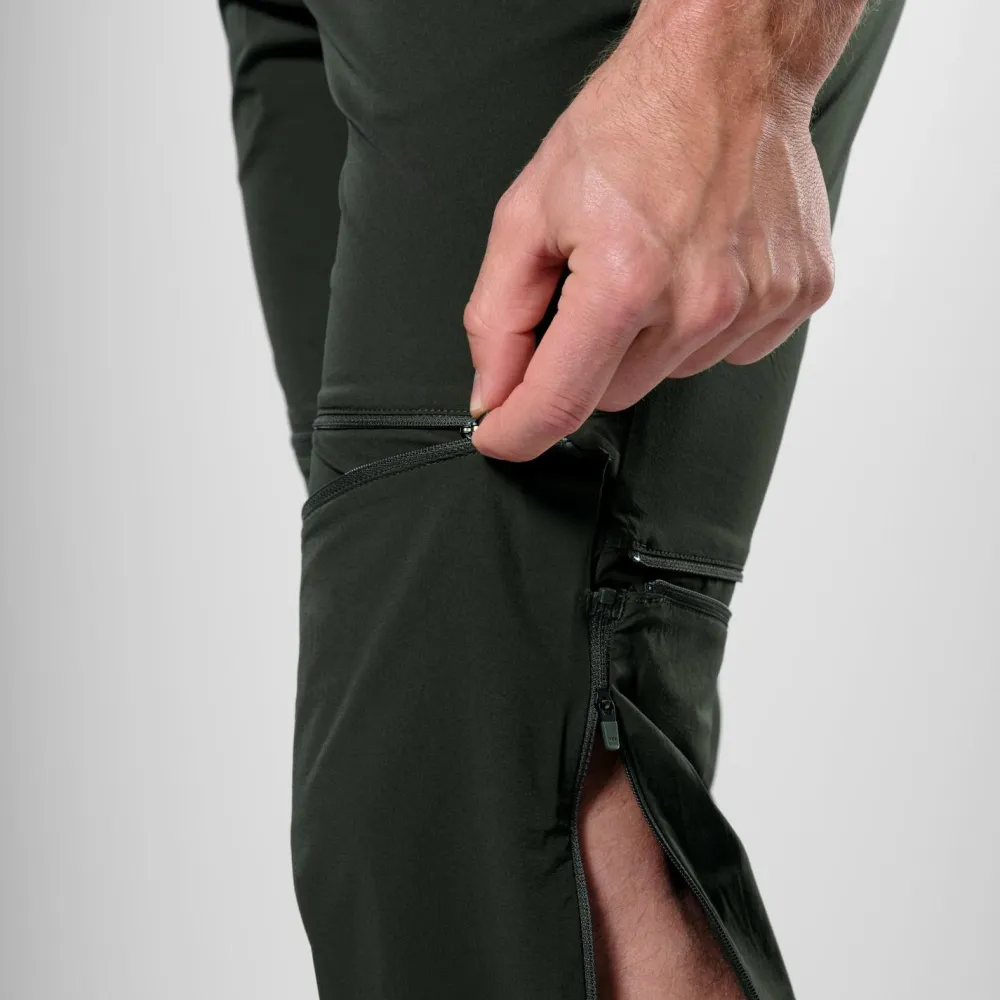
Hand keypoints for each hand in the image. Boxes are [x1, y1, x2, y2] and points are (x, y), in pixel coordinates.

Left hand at [463, 0, 863, 460]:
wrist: (728, 64)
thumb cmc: (629, 123)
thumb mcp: (529, 211)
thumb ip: (499, 315)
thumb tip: (493, 391)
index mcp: (626, 281)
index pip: (560, 402)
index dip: (517, 431)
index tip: (500, 438)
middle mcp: (701, 302)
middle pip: (613, 394)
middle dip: (587, 358)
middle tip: (592, 285)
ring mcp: (759, 301)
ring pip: (671, 374)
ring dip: (648, 339)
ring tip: (654, 259)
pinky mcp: (798, 296)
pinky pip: (727, 351)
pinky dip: (702, 324)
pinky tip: (699, 265)